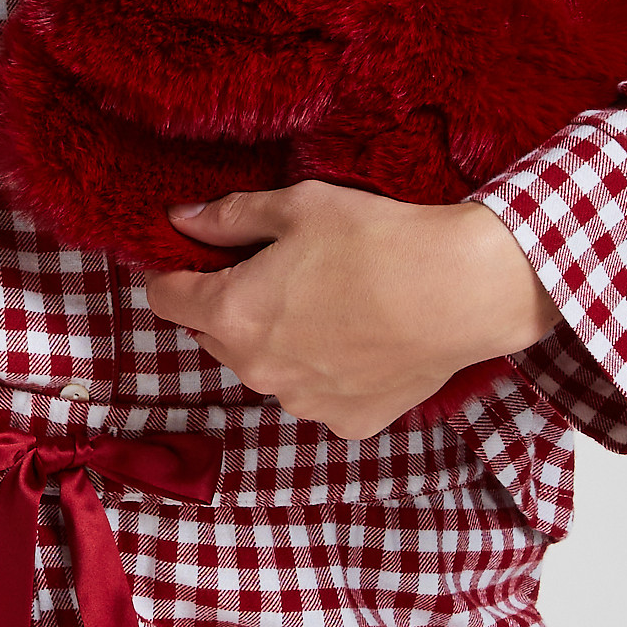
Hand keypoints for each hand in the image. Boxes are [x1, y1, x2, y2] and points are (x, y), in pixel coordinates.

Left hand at [135, 181, 554, 439]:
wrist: (460, 290)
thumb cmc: (376, 240)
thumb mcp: (297, 206)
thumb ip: (228, 218)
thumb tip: (181, 221)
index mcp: (233, 314)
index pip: (166, 298)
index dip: (175, 271)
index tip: (197, 255)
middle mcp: (257, 370)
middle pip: (216, 334)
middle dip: (233, 304)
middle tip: (281, 270)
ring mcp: (302, 402)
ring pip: (267, 367)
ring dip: (280, 341)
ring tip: (331, 302)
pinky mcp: (347, 419)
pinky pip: (317, 393)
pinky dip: (327, 370)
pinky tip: (361, 338)